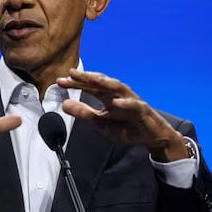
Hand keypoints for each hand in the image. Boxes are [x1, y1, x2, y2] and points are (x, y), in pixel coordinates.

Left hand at [57, 69, 189, 161]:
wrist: (152, 137)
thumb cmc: (128, 127)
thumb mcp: (102, 123)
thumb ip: (85, 114)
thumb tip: (64, 104)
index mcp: (109, 97)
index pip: (90, 87)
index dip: (76, 84)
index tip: (59, 82)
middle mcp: (119, 95)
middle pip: (102, 83)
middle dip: (88, 78)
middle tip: (72, 74)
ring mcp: (132, 101)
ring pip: (118, 88)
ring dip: (105, 82)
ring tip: (92, 79)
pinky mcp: (143, 111)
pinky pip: (134, 105)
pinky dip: (126, 103)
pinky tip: (116, 103)